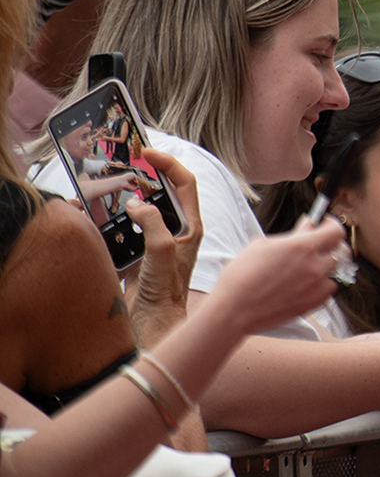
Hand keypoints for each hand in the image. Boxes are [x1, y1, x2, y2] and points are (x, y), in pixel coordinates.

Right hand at [122, 149, 202, 342]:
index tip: (147, 152)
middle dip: (142, 176)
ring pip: (139, 208)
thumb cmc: (166, 291)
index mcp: (190, 226)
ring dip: (123, 196)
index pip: (184, 183)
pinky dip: (108, 218)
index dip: (168, 164)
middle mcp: (174, 230)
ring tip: (105, 186)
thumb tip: (136, 203)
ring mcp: (154, 241)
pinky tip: (92, 214)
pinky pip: (122, 227)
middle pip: (160, 192)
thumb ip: (152, 223)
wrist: (151, 324)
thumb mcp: (163, 251)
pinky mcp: (135, 252)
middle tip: (121, 165)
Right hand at [201, 216, 347, 334]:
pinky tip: (303, 284)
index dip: (332, 225)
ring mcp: (316, 287)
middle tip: (315, 245)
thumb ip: (292, 235)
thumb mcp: (263, 245)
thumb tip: (308, 226)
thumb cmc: (242, 275)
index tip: (325, 224)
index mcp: (304, 246)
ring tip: (304, 268)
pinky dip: (320, 285)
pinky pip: (327, 291)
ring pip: (333, 272)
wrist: (234, 309)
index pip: (336, 231)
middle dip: (328, 245)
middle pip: (338, 251)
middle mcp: (315, 266)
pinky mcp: (313, 305)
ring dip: (324, 267)